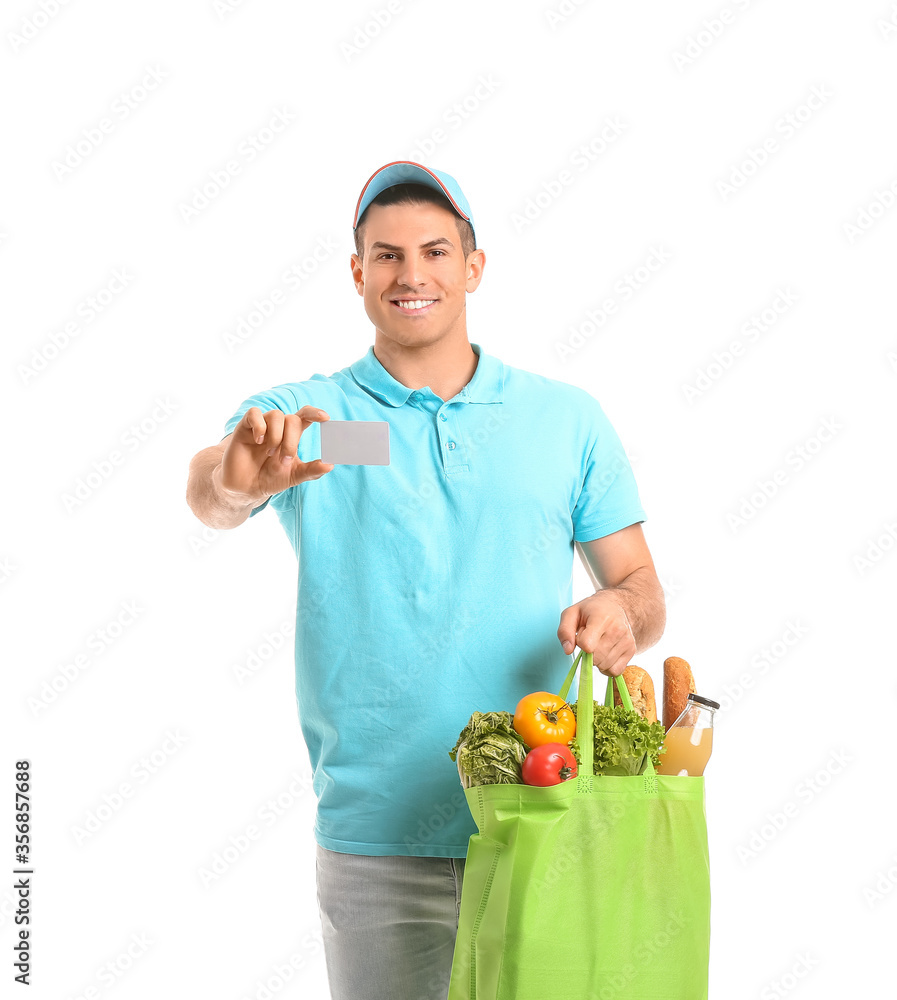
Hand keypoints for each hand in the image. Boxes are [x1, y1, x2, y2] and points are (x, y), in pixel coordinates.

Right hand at [219, 405, 333, 501]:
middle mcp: (278, 427)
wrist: (246, 488)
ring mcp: (262, 426)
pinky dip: (260, 426)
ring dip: (277, 436)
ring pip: (276, 415)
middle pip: (292, 419)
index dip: (315, 413)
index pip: (305, 416)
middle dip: (291, 440)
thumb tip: (330, 465)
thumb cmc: (270, 478)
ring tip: (270, 453)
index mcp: (291, 435)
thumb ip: (312, 470)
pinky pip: (254, 414)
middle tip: (284, 459)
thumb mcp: (294, 476)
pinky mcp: (245, 427)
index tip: (326, 418)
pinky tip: (259, 441)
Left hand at [557, 592, 635, 676]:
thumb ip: (564, 631)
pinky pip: (614, 671)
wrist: (614, 606)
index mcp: (602, 618)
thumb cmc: (590, 611)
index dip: (579, 643)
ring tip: (598, 643)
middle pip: (596, 658)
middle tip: (590, 639)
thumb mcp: (571, 613)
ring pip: (604, 666)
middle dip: (587, 653)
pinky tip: (605, 654)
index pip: (587, 645)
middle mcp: (618, 630)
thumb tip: (568, 650)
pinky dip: (606, 667)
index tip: (582, 633)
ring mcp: (627, 641)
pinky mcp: (632, 650)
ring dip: (597, 660)